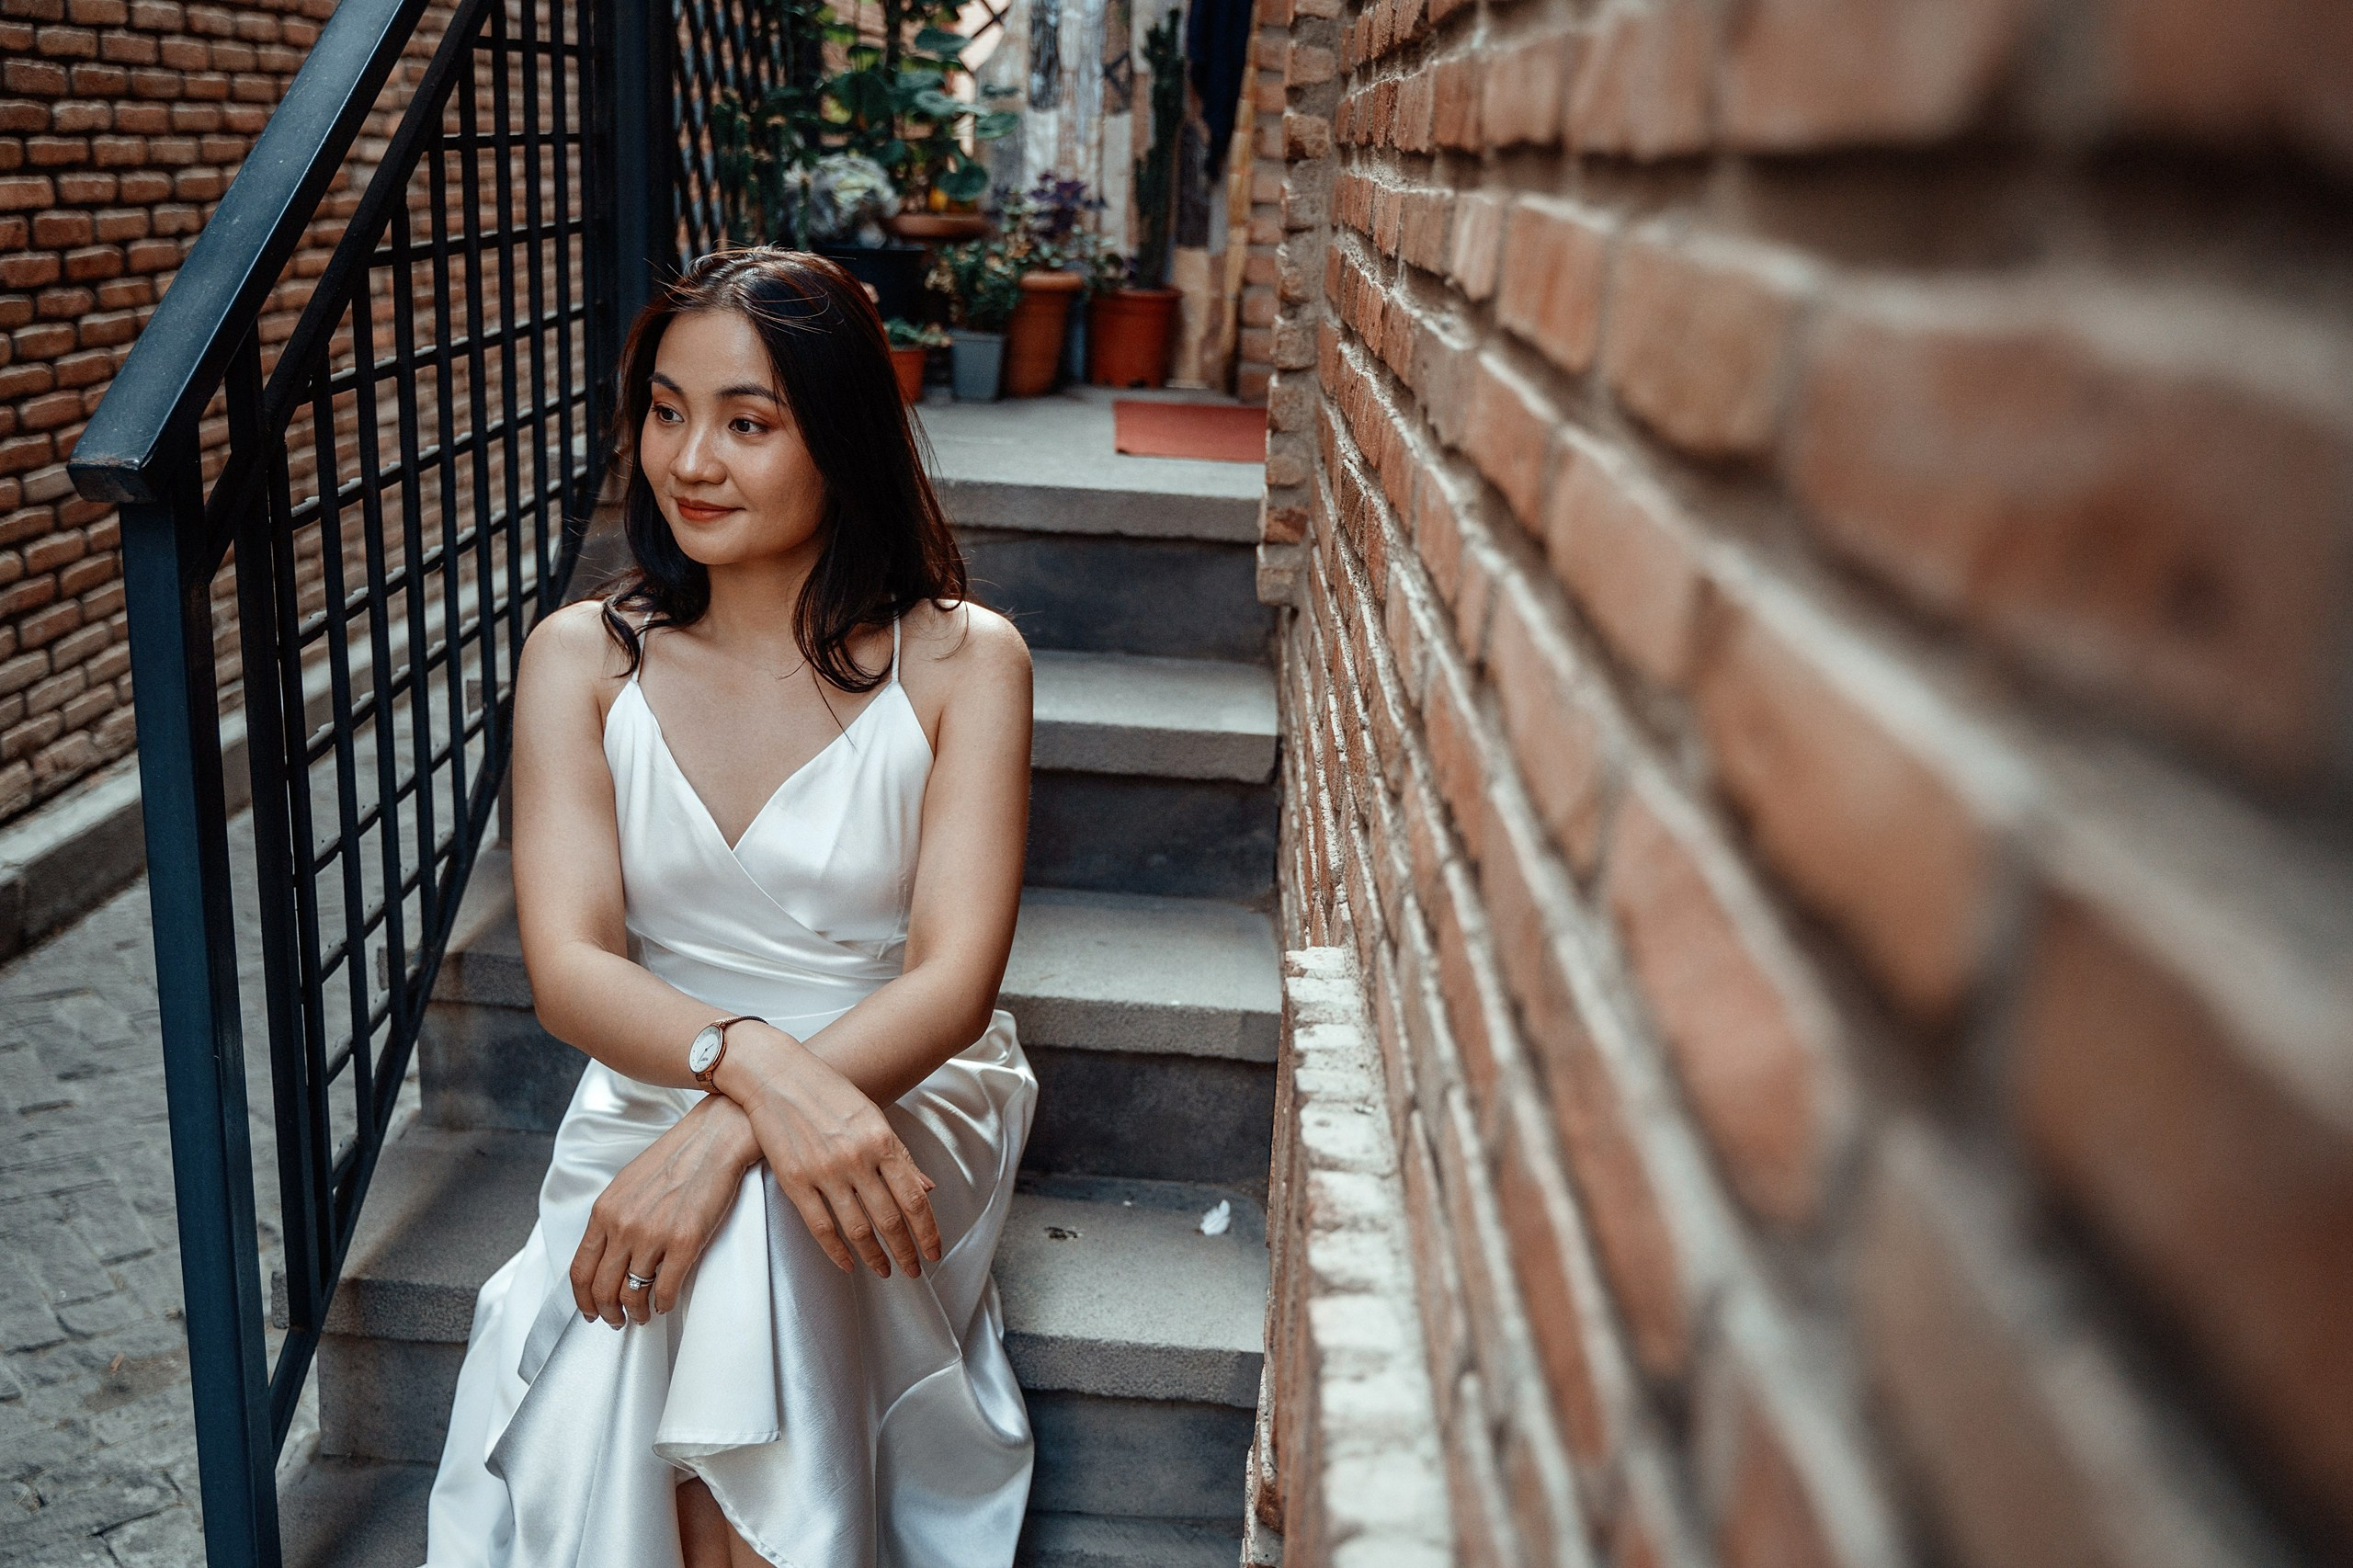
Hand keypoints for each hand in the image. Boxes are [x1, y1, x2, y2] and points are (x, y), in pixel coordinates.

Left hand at [571, 1093, 759, 1326]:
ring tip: (642, 1315)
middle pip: (602, 1289)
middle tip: (616, 1320)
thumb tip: (609, 1251)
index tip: (590, 1310)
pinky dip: (662, 1304)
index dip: (583, 1299)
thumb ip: (614, 1217)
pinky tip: (666, 1304)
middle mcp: (623, 1225)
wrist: (715, 1137)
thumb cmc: (676, 1156)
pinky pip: (665, 1289)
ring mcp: (653, 1235)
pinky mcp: (685, 1241)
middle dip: (607, 1312)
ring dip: (636, 1312)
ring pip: (632, 1294)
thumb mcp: (629, 1183)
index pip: (580, 1270)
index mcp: (605, 1211)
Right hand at [713, 1024, 942, 1278]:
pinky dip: (837, 1251)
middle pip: (890, 1219)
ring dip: (875, 1256)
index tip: (934, 1251)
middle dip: (907, 1251)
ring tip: (885, 1270)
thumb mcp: (874, 1117)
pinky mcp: (795, 1180)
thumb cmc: (829, 1093)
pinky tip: (848, 1264)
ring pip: (858, 1229)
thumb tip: (927, 1189)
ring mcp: (824, 1171)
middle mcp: (856, 1158)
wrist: (778, 1077)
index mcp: (882, 1140)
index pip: (914, 1198)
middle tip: (915, 1270)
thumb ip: (899, 1157)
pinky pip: (821, 1227)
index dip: (927, 1231)